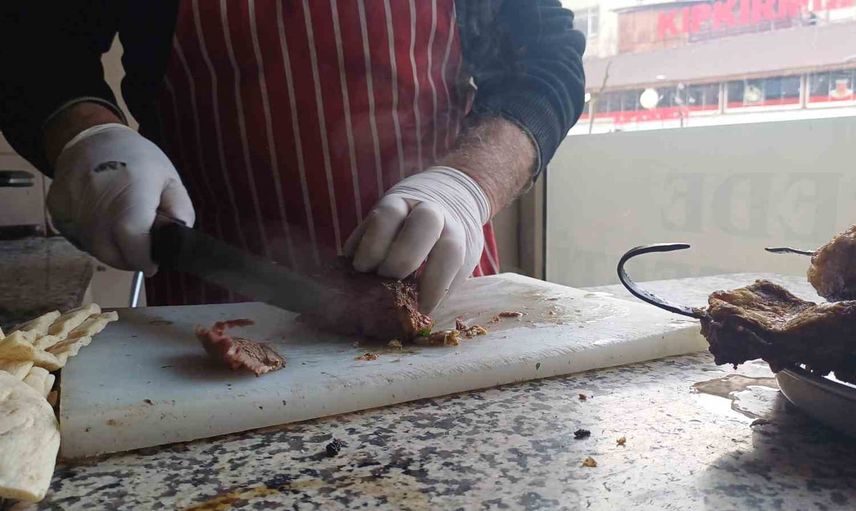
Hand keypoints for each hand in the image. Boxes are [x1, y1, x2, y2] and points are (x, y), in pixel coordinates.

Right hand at [47, 123, 194, 275]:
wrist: (92, 138)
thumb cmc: (138, 159)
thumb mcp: (171, 181)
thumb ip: (179, 213)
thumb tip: (175, 243)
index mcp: (130, 196)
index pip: (134, 244)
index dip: (145, 259)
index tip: (154, 261)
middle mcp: (97, 206)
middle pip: (111, 254)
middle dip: (130, 259)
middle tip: (141, 250)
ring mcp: (72, 209)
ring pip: (93, 249)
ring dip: (112, 250)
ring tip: (123, 232)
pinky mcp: (56, 211)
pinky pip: (76, 238)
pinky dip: (92, 239)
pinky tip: (103, 223)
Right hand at [344, 166, 490, 312]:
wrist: (444, 199)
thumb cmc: (446, 245)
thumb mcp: (455, 263)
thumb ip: (437, 284)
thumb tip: (413, 319)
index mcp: (455, 231)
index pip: (450, 253)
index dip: (434, 284)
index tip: (420, 309)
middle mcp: (431, 212)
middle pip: (422, 224)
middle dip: (403, 258)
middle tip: (389, 283)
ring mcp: (403, 205)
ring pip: (387, 216)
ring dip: (372, 248)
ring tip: (363, 272)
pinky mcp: (378, 207)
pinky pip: (363, 224)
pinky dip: (355, 247)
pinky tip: (351, 267)